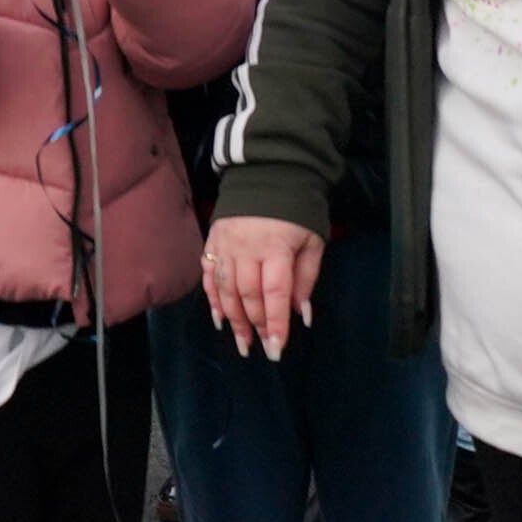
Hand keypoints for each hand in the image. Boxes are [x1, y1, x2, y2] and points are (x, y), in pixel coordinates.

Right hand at [205, 215, 324, 358]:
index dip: (276, 323)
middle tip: (263, 348)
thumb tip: (300, 312)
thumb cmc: (298, 210)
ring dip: (234, 319)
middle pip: (248, 295)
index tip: (277, 349)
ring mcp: (225, 244)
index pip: (274, 293)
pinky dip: (213, 298)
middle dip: (256, 325)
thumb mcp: (313, 240)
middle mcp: (246, 248)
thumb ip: (306, 277)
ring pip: (226, 289)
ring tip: (242, 342)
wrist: (269, 172)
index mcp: (276, 247)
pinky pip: (209, 275)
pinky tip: (219, 318)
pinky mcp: (213, 240)